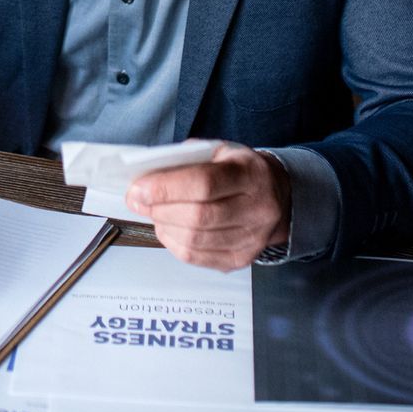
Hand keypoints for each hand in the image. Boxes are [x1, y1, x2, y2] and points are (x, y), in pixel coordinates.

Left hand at [124, 143, 290, 270]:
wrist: (276, 196)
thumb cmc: (238, 170)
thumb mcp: (218, 152)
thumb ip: (185, 161)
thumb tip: (145, 179)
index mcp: (251, 175)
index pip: (205, 184)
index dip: (166, 188)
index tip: (137, 188)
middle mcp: (258, 210)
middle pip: (198, 217)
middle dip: (159, 209)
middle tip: (137, 200)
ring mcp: (251, 239)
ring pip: (194, 240)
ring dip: (163, 226)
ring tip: (153, 212)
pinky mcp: (240, 259)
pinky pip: (196, 257)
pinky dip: (173, 243)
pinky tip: (168, 228)